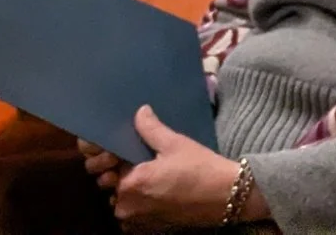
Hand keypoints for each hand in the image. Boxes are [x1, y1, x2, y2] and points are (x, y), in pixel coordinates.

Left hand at [89, 109, 256, 230]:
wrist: (226, 197)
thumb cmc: (200, 168)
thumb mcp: (176, 143)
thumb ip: (151, 129)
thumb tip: (139, 112)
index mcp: (128, 184)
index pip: (110, 168)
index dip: (119, 158)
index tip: (136, 153)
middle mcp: (126, 206)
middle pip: (115, 186)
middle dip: (126, 176)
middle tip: (150, 165)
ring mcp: (136, 222)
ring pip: (125, 202)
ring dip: (134, 193)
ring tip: (158, 180)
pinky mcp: (148, 230)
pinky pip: (136, 215)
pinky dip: (144, 206)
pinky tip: (163, 195)